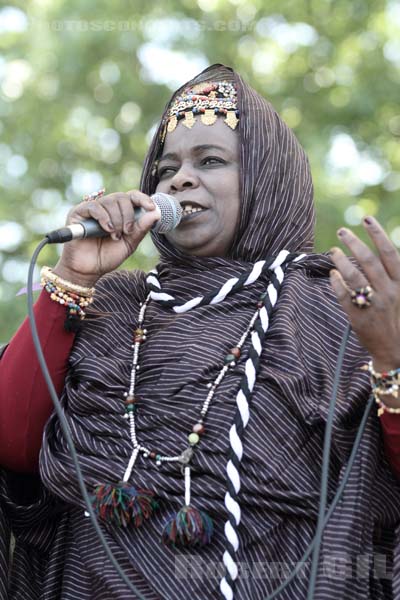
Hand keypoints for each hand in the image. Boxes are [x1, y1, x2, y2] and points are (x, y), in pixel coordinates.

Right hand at [53, 190, 158, 286]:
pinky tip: (107, 229)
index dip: (143, 199)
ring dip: (116, 220)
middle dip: (128, 215)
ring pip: (109, 201)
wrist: (89, 271)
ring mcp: (92, 209)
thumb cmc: (108, 256)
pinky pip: (94, 206)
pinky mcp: (78, 213)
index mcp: (120, 213)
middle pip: (122, 197)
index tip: (151, 208)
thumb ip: (141, 229)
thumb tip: (156, 213)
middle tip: (126, 232)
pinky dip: (104, 217)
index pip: (132, 197)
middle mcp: (106, 208)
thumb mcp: (129, 243)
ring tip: (114, 236)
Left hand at [329, 216, 399, 371]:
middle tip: (341, 231)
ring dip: (341, 261)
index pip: (389, 253)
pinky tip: (333, 274)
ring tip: (332, 251)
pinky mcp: (359, 317)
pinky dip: (337, 283)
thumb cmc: (399, 320)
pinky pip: (344, 296)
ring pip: (354, 277)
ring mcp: (374, 305)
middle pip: (369, 261)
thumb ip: (394, 275)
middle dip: (354, 242)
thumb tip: (380, 253)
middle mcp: (389, 292)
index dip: (378, 233)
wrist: (397, 352)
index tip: (367, 218)